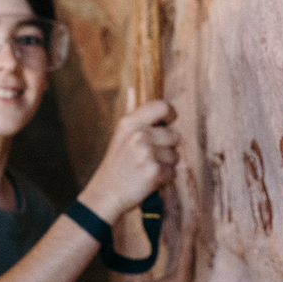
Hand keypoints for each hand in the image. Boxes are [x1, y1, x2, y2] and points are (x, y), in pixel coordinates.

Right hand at [78, 95, 177, 219]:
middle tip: (149, 157)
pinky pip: (173, 172)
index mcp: (130, 123)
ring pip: (176, 156)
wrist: (106, 193)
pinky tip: (149, 179)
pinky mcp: (154, 171)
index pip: (162, 107)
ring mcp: (146, 153)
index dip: (171, 114)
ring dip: (166, 165)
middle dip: (168, 148)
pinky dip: (165, 178)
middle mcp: (138, 135)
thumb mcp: (120, 135)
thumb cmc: (117, 164)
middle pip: (175, 136)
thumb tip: (132, 89)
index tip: (169, 123)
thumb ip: (131, 112)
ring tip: (147, 168)